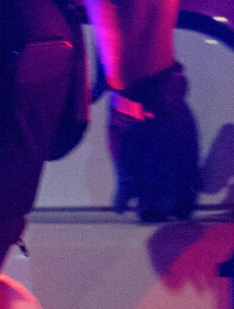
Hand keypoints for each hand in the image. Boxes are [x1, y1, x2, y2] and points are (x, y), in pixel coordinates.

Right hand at [108, 62, 199, 220]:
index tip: (174, 203)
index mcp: (186, 170)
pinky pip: (121, 201)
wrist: (148, 96)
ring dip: (141, 211)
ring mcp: (148, 179)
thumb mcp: (184, 134)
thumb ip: (183, 156)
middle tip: (153, 206)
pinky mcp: (126, 175)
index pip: (188, 202)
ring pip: (145, 212)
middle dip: (161, 211)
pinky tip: (119, 205)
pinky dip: (119, 205)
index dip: (180, 205)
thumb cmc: (168, 107)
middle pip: (168, 212)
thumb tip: (187, 164)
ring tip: (136, 207)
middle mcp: (171, 179)